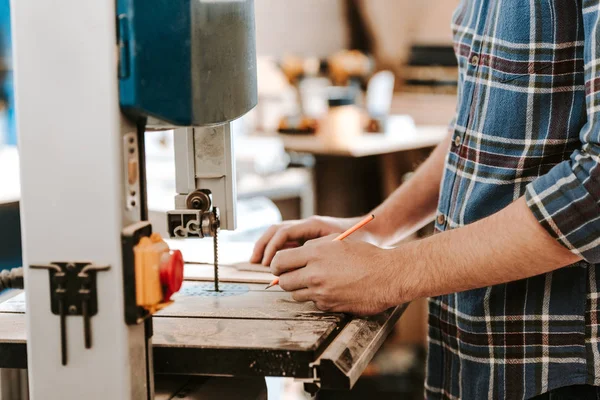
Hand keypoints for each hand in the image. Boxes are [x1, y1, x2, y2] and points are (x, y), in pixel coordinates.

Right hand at [251, 216, 359, 265]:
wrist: (373, 230)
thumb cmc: (361, 239)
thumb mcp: (343, 247)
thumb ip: (322, 255)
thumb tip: (300, 271)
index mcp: (313, 225)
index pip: (285, 232)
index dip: (273, 248)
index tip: (268, 263)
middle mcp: (307, 225)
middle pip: (276, 231)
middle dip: (264, 246)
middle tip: (256, 262)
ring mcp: (306, 229)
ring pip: (279, 235)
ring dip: (267, 247)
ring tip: (258, 262)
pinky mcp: (308, 236)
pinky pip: (287, 241)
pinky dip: (277, 250)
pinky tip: (274, 263)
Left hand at [270, 235, 410, 315]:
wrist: (389, 276)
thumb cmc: (366, 256)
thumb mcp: (337, 242)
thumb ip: (314, 247)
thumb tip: (296, 255)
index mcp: (315, 253)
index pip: (279, 261)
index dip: (276, 264)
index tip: (278, 266)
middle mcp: (315, 274)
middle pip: (283, 281)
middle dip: (285, 278)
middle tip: (292, 275)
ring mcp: (321, 292)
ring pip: (295, 294)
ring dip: (300, 289)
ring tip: (314, 281)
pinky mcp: (329, 306)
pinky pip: (313, 303)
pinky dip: (317, 298)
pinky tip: (330, 290)